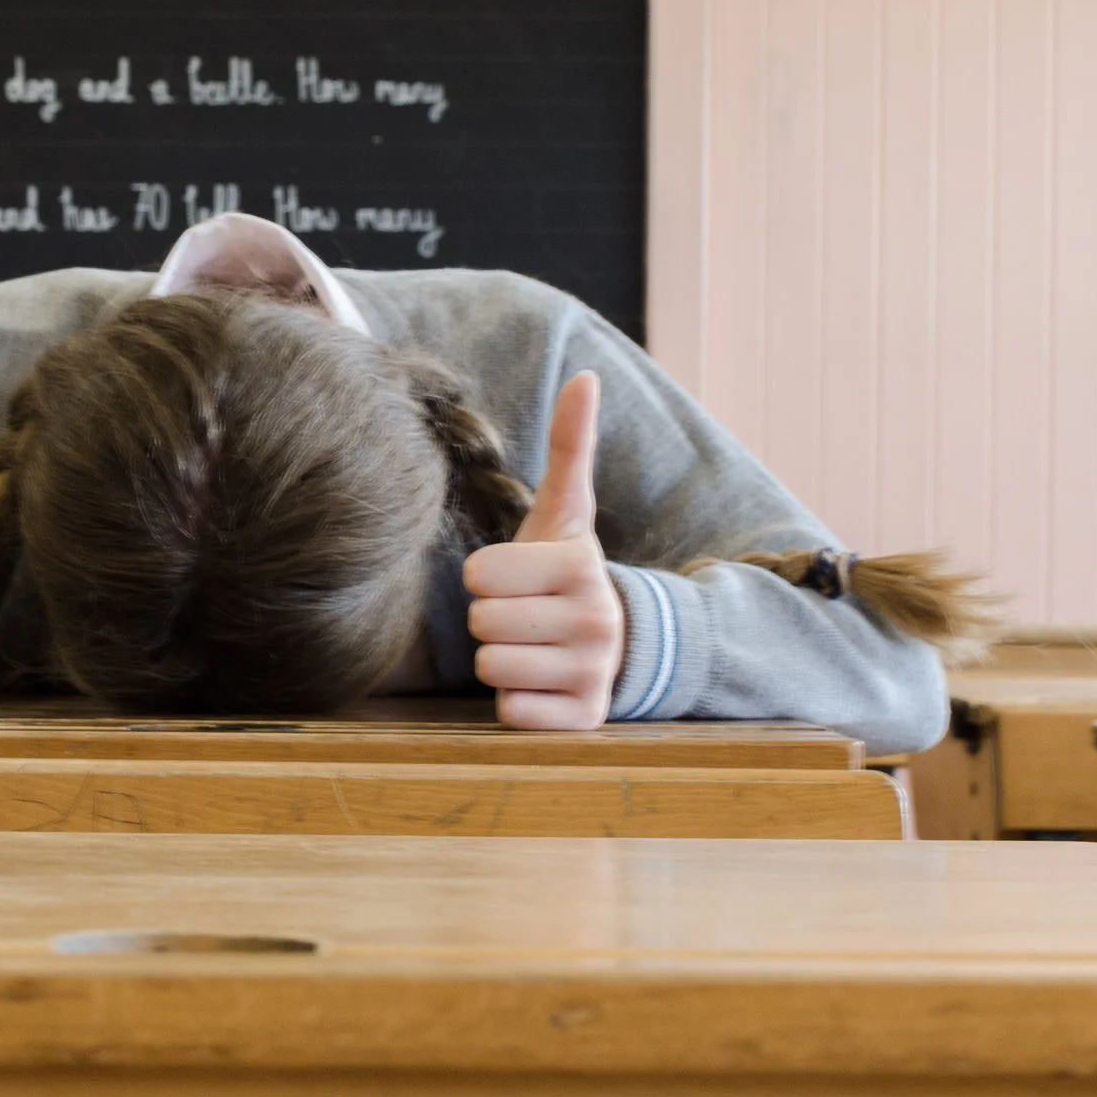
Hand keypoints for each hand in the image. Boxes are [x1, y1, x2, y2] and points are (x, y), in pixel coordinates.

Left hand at [463, 371, 626, 730]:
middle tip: (523, 615)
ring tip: (532, 647)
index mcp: (581, 565)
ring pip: (492, 668)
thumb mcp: (567, 514)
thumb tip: (584, 376)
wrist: (618, 646)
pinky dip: (516, 702)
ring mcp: (593, 674)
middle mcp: (596, 620)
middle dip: (492, 619)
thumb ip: (570, 447)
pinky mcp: (583, 720)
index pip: (478, 574)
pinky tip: (542, 683)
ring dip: (501, 660)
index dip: (486, 577)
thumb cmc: (565, 574)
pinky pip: (511, 711)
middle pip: (481, 622)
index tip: (516, 579)